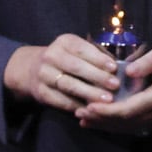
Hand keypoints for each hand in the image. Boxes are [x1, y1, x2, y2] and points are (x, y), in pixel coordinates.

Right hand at [3, 34, 119, 112]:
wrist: (32, 70)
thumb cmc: (66, 59)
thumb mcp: (76, 50)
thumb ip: (95, 55)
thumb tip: (119, 67)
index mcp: (63, 42)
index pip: (82, 49)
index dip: (98, 59)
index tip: (114, 68)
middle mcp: (51, 56)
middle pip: (76, 67)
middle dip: (97, 77)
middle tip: (115, 85)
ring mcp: (44, 75)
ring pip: (69, 85)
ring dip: (90, 93)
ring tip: (107, 100)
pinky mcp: (41, 92)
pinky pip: (61, 100)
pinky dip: (77, 105)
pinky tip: (91, 108)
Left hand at [77, 43, 151, 134]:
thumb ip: (147, 62)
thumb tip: (128, 72)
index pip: (128, 110)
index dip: (106, 111)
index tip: (87, 106)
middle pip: (126, 123)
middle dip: (101, 119)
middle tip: (77, 113)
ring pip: (129, 128)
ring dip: (106, 125)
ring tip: (84, 119)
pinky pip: (135, 127)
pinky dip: (117, 125)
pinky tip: (101, 122)